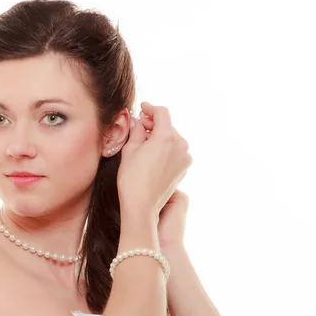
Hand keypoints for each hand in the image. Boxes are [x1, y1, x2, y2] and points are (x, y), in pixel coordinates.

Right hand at [116, 101, 191, 218]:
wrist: (142, 207)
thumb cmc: (132, 180)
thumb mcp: (130, 150)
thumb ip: (136, 131)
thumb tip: (137, 122)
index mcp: (167, 137)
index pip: (161, 113)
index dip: (150, 108)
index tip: (142, 109)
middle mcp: (180, 145)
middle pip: (168, 126)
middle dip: (154, 125)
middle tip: (139, 127)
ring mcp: (185, 157)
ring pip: (173, 139)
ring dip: (160, 137)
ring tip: (145, 144)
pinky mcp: (184, 168)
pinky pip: (176, 152)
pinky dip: (166, 149)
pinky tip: (153, 156)